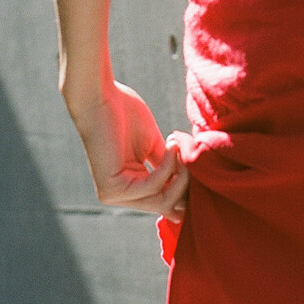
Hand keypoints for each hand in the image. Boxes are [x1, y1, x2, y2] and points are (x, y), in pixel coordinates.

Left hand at [69, 79, 188, 220]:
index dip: (188, 188)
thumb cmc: (124, 115)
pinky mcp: (111, 190)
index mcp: (130, 188)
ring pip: (162, 200)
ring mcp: (114, 196)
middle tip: (197, 157)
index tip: (205, 168)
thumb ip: (168, 167)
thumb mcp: (153, 146)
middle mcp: (121, 198)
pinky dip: (168, 167)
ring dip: (181, 175)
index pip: (166, 201)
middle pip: (168, 205)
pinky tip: (173, 147)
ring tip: (185, 149)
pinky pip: (152, 187)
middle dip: (188, 184)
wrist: (99, 98)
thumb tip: (193, 183)